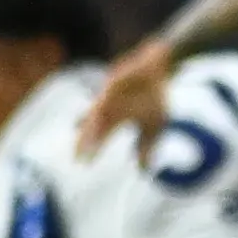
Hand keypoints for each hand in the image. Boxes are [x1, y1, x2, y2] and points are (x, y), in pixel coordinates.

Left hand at [74, 38, 177, 159]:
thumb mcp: (155, 126)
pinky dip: (102, 103)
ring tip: (80, 133)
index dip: (92, 149)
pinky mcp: (114, 81)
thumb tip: (143, 171)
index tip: (84, 164)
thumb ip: (146, 147)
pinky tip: (98, 109)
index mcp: (115, 119)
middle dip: (86, 142)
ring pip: (96, 111)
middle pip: (93, 127)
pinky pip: (107, 93)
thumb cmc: (155, 96)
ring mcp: (109, 93)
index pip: (100, 137)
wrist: (160, 66)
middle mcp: (108, 107)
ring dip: (89, 123)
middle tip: (78, 157)